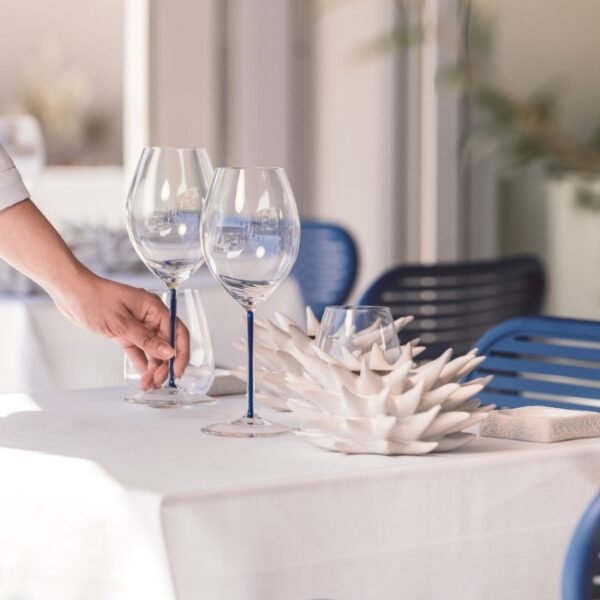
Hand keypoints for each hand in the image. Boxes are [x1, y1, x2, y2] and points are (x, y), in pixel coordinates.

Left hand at [52, 271, 189, 390]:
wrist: (71, 293)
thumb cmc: (94, 299)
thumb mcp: (121, 322)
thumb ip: (146, 339)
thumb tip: (168, 353)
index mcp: (154, 308)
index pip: (177, 332)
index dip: (180, 353)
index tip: (177, 371)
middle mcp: (150, 317)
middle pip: (166, 344)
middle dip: (164, 365)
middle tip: (157, 382)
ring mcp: (138, 325)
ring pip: (153, 350)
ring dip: (153, 368)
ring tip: (148, 385)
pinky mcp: (126, 333)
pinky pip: (139, 351)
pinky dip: (141, 364)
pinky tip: (142, 377)